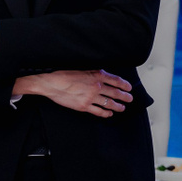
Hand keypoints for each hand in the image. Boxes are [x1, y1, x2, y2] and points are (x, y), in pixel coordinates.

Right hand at [13, 70, 132, 117]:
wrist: (52, 82)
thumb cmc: (64, 73)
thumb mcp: (82, 67)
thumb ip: (94, 72)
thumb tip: (103, 74)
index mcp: (97, 75)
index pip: (116, 80)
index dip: (124, 85)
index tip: (129, 88)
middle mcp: (97, 86)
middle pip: (116, 93)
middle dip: (125, 97)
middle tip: (130, 99)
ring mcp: (91, 97)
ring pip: (109, 104)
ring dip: (118, 106)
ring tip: (122, 107)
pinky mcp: (84, 106)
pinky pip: (99, 111)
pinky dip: (106, 113)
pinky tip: (109, 113)